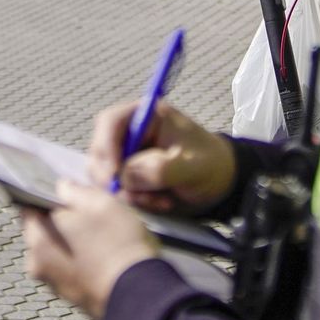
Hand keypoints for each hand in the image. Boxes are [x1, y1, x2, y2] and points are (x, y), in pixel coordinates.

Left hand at [22, 181, 159, 319]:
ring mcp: (54, 284)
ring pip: (58, 252)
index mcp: (37, 237)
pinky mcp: (72, 299)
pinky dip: (82, 263)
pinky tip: (104, 258)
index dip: (47, 199)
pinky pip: (72, 270)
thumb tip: (63, 188)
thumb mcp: (100, 203)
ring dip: (73, 244)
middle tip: (90, 216)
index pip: (29, 209)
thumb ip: (74, 191)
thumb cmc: (117, 245)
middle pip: (44, 232)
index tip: (66, 196)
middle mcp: (37, 264)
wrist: (138, 295)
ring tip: (102, 238)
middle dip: (61, 223)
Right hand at [88, 101, 235, 215]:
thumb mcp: (192, 166)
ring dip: (126, 193)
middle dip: (114, 177)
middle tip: (136, 197)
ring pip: (104, 173)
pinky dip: (133, 200)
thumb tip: (125, 176)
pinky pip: (115, 189)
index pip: (110, 122)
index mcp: (146, 116)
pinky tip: (158, 203)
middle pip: (100, 150)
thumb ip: (160, 168)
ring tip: (158, 200)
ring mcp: (126, 154)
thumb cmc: (210, 165)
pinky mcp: (127, 175)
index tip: (114, 175)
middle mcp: (131, 132)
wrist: (219, 183)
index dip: (105, 147)